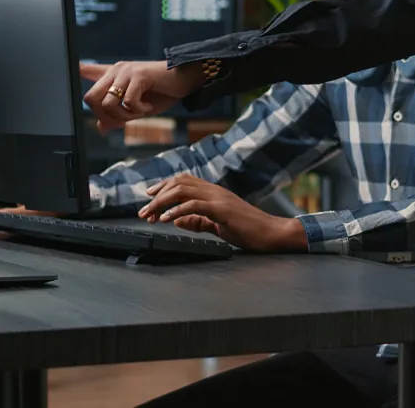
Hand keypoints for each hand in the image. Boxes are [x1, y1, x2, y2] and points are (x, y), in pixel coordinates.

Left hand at [81, 61, 203, 132]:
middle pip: (90, 98)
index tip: (72, 69)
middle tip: (124, 118)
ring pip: (108, 104)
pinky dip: (139, 110)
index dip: (76, 71)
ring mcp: (126, 72)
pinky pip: (128, 102)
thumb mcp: (136, 108)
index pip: (87, 71)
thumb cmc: (162, 92)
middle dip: (105, 116)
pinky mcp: (138, 75)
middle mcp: (115, 71)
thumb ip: (118, 115)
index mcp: (113, 75)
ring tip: (139, 111)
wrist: (185, 81)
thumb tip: (101, 128)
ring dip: (124, 115)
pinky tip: (148, 106)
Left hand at [137, 175, 307, 252]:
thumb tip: (176, 219)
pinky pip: (195, 205)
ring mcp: (219, 198)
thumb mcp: (216, 224)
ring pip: (183, 191)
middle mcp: (215, 190)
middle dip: (157, 195)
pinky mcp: (222, 209)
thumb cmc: (247, 230)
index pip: (184, 180)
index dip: (164, 186)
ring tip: (149, 214)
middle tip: (144, 211)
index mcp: (214, 192)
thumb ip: (197, 220)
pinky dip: (177, 210)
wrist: (270, 233)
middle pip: (180, 183)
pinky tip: (166, 219)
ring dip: (162, 202)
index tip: (149, 198)